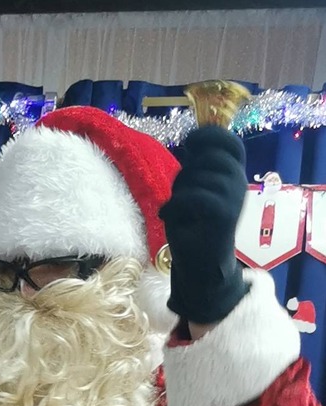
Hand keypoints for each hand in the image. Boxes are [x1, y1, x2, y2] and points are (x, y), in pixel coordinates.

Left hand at [160, 124, 248, 326]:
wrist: (202, 269)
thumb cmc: (195, 229)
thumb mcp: (195, 192)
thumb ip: (197, 170)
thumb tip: (192, 142)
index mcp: (233, 176)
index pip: (230, 143)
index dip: (210, 136)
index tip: (190, 142)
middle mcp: (238, 184)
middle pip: (211, 156)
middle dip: (188, 171)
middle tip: (180, 194)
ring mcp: (233, 199)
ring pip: (199, 177)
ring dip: (179, 192)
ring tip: (177, 211)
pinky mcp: (223, 216)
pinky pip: (195, 197)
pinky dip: (175, 206)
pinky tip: (166, 216)